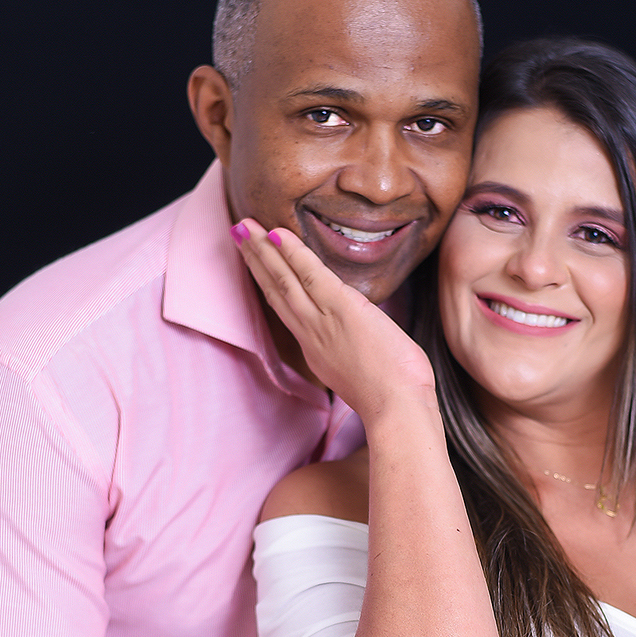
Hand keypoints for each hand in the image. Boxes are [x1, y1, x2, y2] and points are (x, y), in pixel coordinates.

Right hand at [231, 220, 434, 424]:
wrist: (397, 410)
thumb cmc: (394, 399)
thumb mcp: (365, 374)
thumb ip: (357, 354)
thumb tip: (369, 343)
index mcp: (318, 351)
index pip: (288, 309)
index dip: (270, 283)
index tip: (258, 264)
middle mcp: (312, 335)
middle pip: (276, 291)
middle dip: (255, 260)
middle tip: (237, 233)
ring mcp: (323, 322)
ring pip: (284, 280)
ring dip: (262, 250)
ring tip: (244, 226)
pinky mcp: (342, 310)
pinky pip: (310, 275)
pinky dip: (292, 253)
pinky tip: (277, 233)